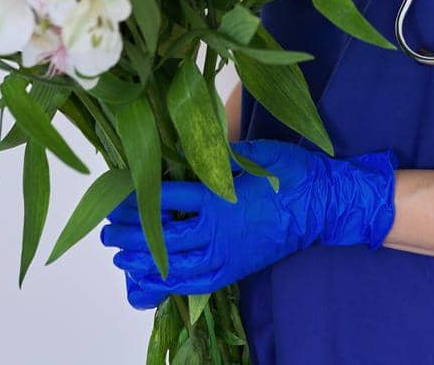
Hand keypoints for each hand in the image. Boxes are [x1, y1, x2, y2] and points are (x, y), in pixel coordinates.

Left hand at [99, 138, 397, 309]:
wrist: (326, 205)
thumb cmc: (293, 173)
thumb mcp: (255, 152)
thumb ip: (218, 154)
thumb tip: (186, 149)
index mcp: (219, 198)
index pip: (167, 199)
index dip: (139, 198)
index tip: (117, 198)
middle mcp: (218, 230)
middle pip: (163, 235)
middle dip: (130, 234)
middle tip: (107, 233)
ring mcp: (228, 254)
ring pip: (175, 264)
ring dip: (144, 261)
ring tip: (120, 258)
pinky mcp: (237, 269)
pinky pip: (198, 283)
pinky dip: (172, 284)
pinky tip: (156, 281)